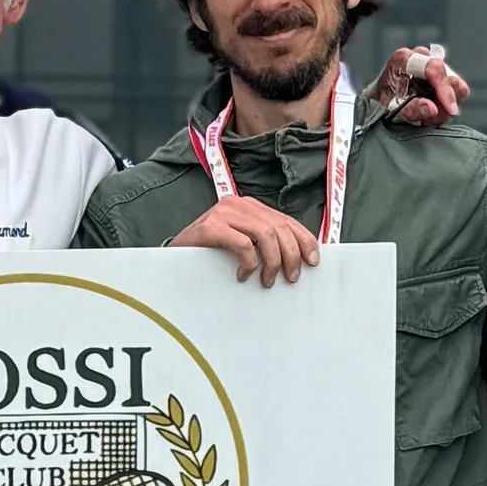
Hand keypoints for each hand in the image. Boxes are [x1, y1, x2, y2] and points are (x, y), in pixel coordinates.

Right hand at [170, 195, 320, 285]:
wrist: (173, 260)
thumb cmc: (210, 256)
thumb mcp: (242, 245)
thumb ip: (265, 243)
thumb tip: (299, 259)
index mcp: (250, 206)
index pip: (286, 220)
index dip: (304, 240)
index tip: (313, 261)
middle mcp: (238, 204)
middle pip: (279, 228)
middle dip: (290, 256)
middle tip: (290, 278)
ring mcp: (223, 213)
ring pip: (265, 235)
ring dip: (272, 262)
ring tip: (266, 281)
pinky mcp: (210, 227)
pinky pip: (243, 244)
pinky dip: (249, 263)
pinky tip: (242, 276)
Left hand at [369, 42, 471, 127]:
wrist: (378, 104)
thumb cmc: (381, 103)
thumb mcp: (392, 109)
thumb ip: (412, 109)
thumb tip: (433, 109)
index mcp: (405, 58)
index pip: (434, 67)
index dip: (445, 89)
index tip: (450, 110)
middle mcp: (421, 56)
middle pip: (449, 76)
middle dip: (446, 102)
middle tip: (435, 120)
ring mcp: (432, 65)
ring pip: (456, 85)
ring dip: (447, 106)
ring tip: (430, 119)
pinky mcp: (441, 76)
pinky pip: (456, 91)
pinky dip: (447, 106)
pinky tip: (433, 114)